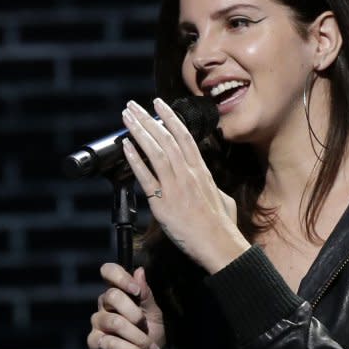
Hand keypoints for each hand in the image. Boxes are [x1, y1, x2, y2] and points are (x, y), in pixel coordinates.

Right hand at [87, 263, 165, 348]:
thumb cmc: (151, 330)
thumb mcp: (154, 311)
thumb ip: (146, 293)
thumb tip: (139, 270)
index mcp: (119, 290)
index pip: (108, 271)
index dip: (120, 277)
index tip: (136, 290)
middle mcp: (104, 304)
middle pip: (112, 296)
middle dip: (135, 313)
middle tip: (146, 325)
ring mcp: (97, 322)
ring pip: (115, 322)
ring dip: (138, 337)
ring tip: (151, 347)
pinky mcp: (94, 342)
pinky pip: (110, 343)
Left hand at [120, 98, 248, 271]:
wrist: (219, 243)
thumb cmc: (223, 225)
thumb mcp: (223, 198)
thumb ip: (212, 186)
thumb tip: (208, 183)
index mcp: (202, 171)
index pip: (184, 136)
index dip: (170, 117)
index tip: (158, 104)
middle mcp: (188, 174)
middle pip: (166, 138)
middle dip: (148, 119)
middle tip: (133, 105)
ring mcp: (175, 187)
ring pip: (155, 151)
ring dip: (139, 132)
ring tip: (126, 118)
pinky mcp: (162, 202)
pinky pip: (146, 176)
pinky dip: (135, 159)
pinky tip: (126, 146)